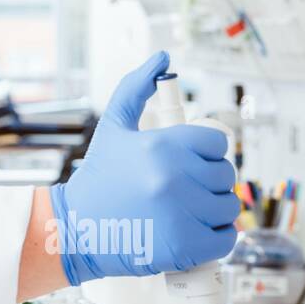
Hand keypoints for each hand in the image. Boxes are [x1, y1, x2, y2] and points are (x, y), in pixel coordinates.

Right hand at [47, 53, 238, 285]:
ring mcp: (181, 213)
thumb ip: (137, 88)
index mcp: (163, 145)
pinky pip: (226, 239)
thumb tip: (162, 57)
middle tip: (183, 193)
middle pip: (226, 176)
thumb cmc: (98, 180)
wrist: (76, 231)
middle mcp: (174, 177)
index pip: (218, 144)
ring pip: (228, 207)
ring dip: (214, 212)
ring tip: (186, 214)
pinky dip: (216, 239)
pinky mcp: (184, 247)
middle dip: (209, 184)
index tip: (189, 166)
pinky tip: (194, 234)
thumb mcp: (113, 127)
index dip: (206, 155)